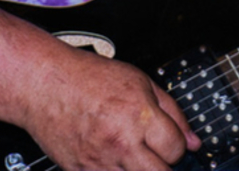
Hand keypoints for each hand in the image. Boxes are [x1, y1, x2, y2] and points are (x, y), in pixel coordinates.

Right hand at [21, 49, 200, 170]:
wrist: (45, 84)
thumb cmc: (89, 77)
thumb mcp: (140, 81)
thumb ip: (172, 111)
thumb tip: (194, 141)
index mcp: (138, 115)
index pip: (176, 149)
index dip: (178, 145)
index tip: (170, 141)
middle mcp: (120, 141)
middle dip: (164, 166)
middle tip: (156, 154)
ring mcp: (99, 162)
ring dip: (140, 170)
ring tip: (133, 156)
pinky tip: (113, 159)